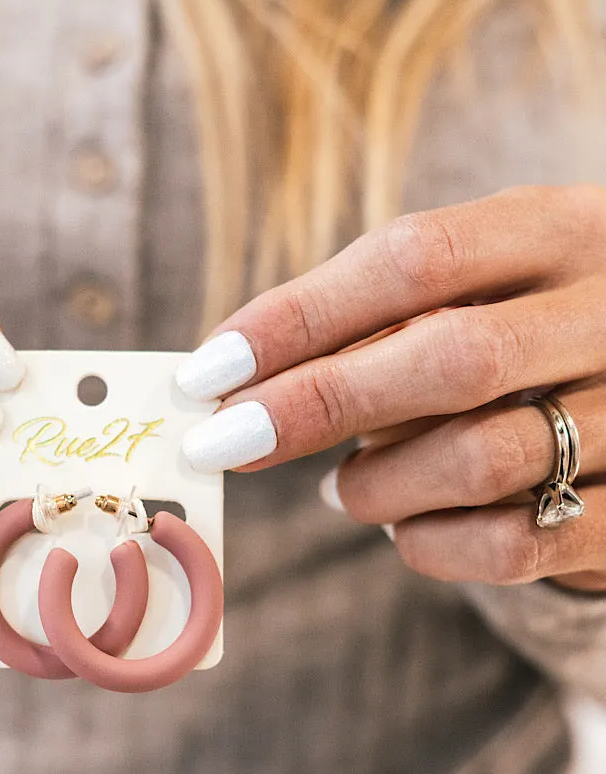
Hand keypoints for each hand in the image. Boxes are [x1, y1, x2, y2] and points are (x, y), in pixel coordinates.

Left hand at [174, 186, 605, 591]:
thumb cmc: (527, 334)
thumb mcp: (481, 287)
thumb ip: (377, 317)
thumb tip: (230, 377)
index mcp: (563, 229)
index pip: (416, 258)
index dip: (299, 317)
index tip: (209, 370)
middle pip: (450, 358)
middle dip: (315, 404)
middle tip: (225, 443)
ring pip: (479, 459)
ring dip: (376, 485)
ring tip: (342, 489)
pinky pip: (513, 544)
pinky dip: (430, 544)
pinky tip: (405, 529)